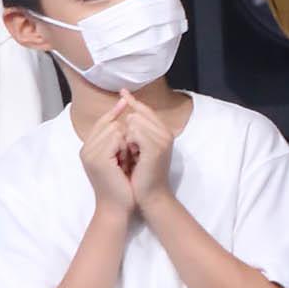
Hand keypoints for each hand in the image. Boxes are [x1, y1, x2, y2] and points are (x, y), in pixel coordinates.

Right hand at [79, 96, 138, 211]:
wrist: (116, 208)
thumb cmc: (121, 186)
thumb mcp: (118, 159)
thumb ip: (117, 142)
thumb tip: (125, 121)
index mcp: (88, 148)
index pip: (102, 122)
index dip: (114, 111)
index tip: (126, 98)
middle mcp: (85, 149)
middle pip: (108, 123)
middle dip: (125, 132)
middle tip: (129, 156)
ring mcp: (90, 153)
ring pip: (114, 128)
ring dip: (127, 141)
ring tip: (127, 161)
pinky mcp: (99, 159)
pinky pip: (117, 138)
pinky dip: (126, 146)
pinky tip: (127, 159)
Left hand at [119, 93, 175, 208]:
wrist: (150, 196)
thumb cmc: (142, 174)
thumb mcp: (139, 149)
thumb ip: (136, 131)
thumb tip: (127, 113)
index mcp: (163, 132)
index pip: (145, 110)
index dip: (133, 101)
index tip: (122, 91)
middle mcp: (166, 133)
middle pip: (138, 114)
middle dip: (127, 129)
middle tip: (132, 151)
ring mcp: (162, 140)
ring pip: (135, 122)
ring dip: (127, 137)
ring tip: (133, 155)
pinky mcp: (155, 149)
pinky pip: (135, 132)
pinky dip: (128, 142)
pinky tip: (132, 154)